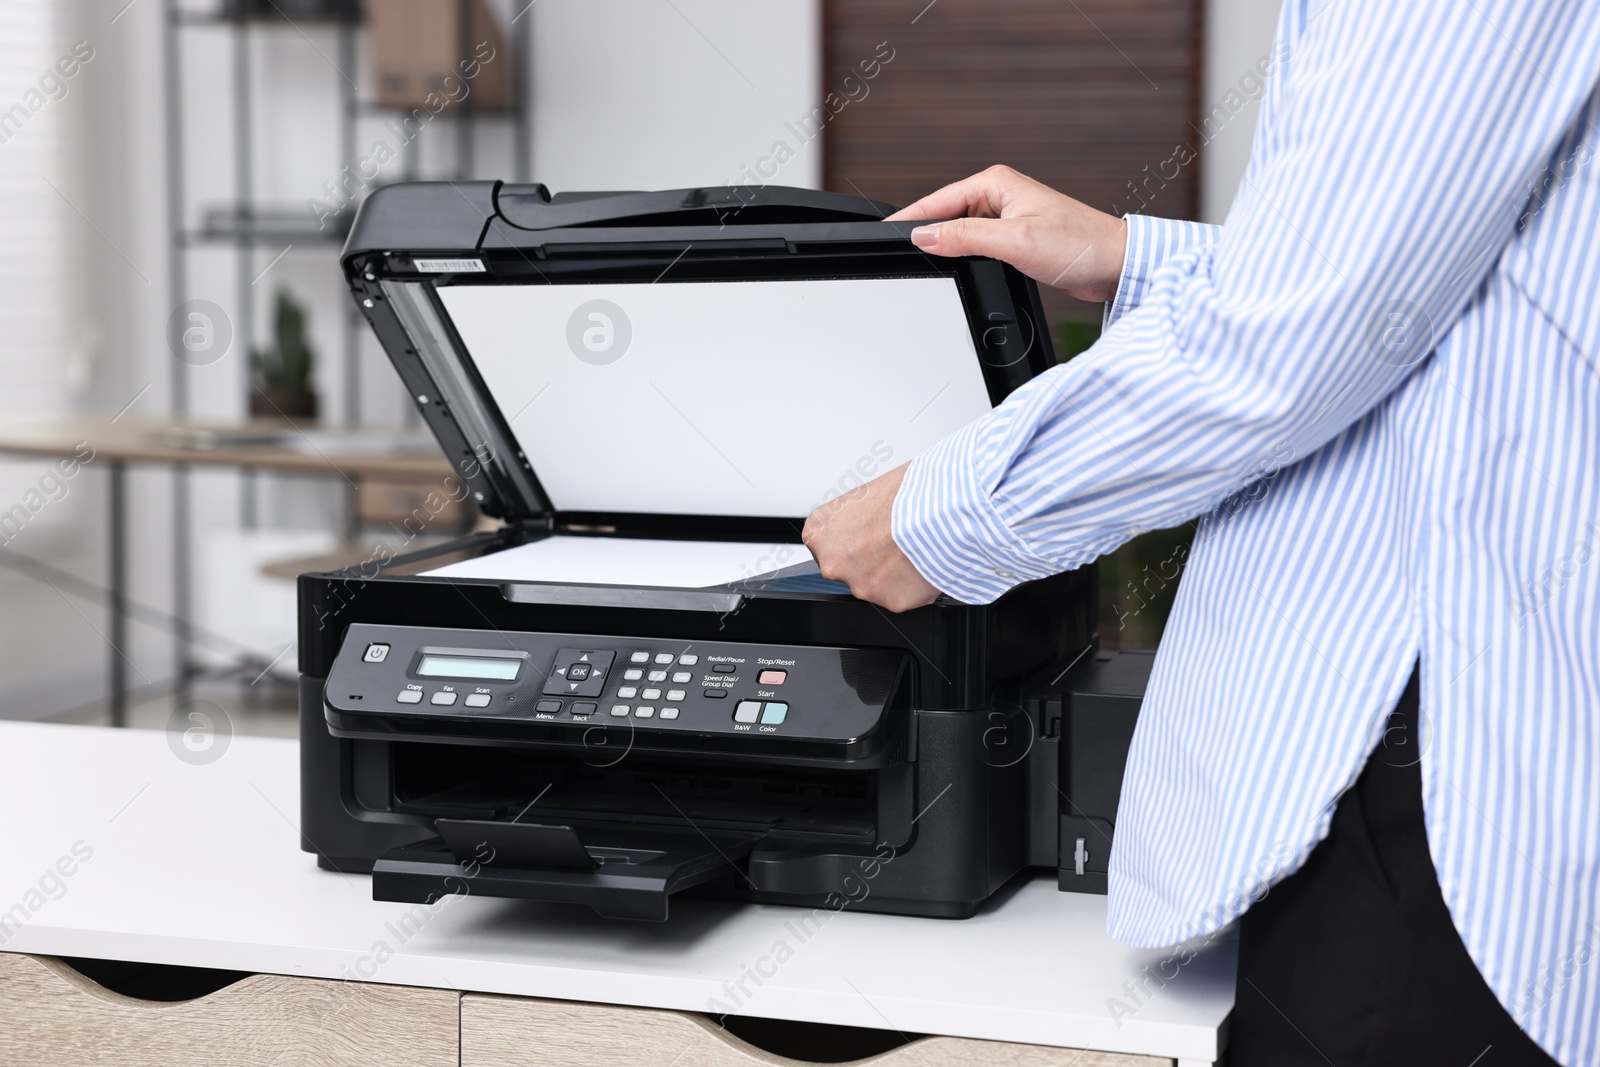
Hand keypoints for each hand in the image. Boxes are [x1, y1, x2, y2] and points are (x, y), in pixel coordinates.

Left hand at [801, 463, 939, 612]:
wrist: (939, 510)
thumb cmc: (905, 494)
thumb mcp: (867, 493)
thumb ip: (855, 516)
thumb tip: (866, 519)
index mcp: (820, 533)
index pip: (825, 545)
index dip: (850, 539)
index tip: (864, 536)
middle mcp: (833, 564)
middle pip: (848, 568)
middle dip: (868, 559)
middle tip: (891, 542)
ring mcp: (861, 586)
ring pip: (875, 584)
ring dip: (891, 572)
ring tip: (911, 547)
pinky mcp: (890, 602)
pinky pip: (901, 595)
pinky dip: (912, 583)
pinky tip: (922, 561)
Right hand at [886, 165, 1127, 302]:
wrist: (1115, 263)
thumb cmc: (1078, 244)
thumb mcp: (1014, 241)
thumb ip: (965, 237)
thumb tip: (925, 237)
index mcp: (996, 183)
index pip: (938, 200)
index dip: (910, 219)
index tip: (885, 235)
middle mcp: (1000, 194)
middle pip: (945, 214)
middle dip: (925, 234)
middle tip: (900, 257)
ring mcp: (1007, 215)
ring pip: (960, 230)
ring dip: (946, 246)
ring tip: (925, 263)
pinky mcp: (1016, 236)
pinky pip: (977, 243)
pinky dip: (965, 254)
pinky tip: (958, 267)